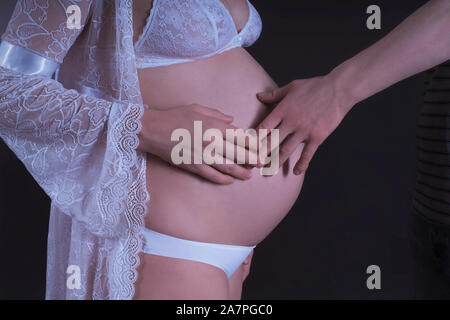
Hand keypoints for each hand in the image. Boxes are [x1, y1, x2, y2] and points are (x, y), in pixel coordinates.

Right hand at [137, 103, 257, 183]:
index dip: (253, 144)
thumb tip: (232, 120)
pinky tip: (230, 181)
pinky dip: (223, 179)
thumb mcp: (198, 108)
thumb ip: (218, 114)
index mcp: (215, 126)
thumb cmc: (175, 116)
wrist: (154, 130)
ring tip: (249, 176)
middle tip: (261, 163)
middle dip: (252, 160)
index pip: (241, 137)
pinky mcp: (194, 166)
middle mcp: (212, 142)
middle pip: (238, 154)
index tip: (260, 148)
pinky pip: (212, 175)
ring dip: (241, 172)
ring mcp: (203, 156)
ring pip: (228, 167)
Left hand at [256, 74, 354, 174]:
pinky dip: (301, 164)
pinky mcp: (317, 137)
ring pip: (286, 151)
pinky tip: (296, 172)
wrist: (339, 90)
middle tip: (253, 164)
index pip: (263, 127)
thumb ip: (274, 95)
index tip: (247, 146)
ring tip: (268, 172)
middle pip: (271, 142)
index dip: (254, 138)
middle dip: (261, 154)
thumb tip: (258, 96)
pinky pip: (307, 154)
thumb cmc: (315, 86)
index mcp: (283, 110)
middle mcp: (291, 122)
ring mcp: (304, 131)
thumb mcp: (292, 87)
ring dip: (276, 162)